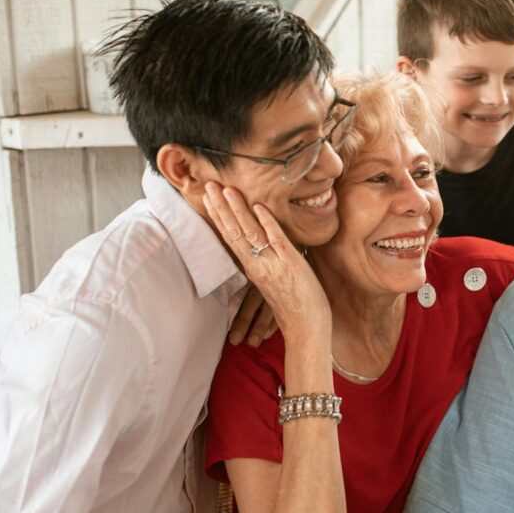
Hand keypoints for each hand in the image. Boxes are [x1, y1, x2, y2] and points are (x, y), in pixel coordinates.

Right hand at [203, 183, 329, 341]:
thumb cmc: (292, 305)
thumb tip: (261, 242)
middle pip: (234, 231)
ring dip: (238, 209)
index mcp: (252, 268)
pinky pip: (277, 240)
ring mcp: (273, 264)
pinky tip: (259, 207)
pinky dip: (268, 223)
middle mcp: (257, 265)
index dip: (218, 216)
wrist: (306, 328)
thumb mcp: (271, 281)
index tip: (208, 197)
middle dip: (220, 207)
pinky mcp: (291, 264)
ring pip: (250, 233)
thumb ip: (264, 261)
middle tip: (208, 184)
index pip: (229, 237)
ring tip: (226, 189)